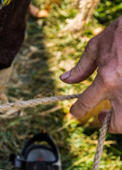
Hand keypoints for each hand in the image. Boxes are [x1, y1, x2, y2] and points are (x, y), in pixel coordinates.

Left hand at [60, 16, 121, 132]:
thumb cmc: (121, 32)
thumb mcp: (97, 46)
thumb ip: (81, 67)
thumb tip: (65, 80)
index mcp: (107, 80)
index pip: (85, 105)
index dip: (76, 111)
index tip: (75, 112)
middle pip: (117, 124)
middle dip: (109, 124)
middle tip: (102, 116)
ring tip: (116, 109)